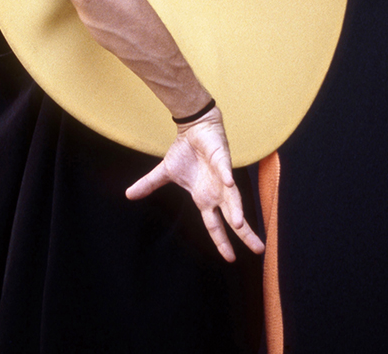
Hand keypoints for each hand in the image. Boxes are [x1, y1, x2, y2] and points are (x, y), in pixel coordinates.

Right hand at [125, 106, 264, 261]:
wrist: (192, 128)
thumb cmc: (185, 151)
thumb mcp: (165, 172)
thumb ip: (150, 185)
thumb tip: (128, 194)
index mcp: (204, 198)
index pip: (215, 226)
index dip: (223, 242)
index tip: (231, 259)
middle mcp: (216, 192)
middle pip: (232, 217)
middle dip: (245, 234)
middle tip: (259, 250)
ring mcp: (221, 176)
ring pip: (232, 197)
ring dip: (235, 209)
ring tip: (238, 224)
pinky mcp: (221, 158)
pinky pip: (224, 169)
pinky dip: (226, 177)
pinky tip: (227, 184)